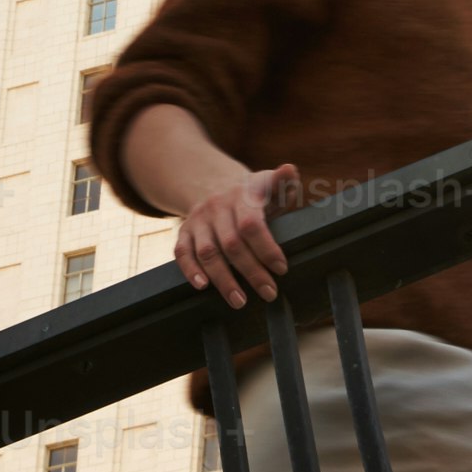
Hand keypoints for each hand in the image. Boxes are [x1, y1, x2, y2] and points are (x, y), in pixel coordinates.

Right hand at [172, 161, 305, 305]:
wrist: (214, 184)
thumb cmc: (253, 194)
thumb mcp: (270, 184)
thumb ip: (283, 181)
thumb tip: (289, 169)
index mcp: (242, 195)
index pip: (251, 225)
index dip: (266, 248)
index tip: (281, 269)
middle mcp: (217, 207)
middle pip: (232, 244)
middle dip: (252, 272)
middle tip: (269, 293)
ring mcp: (199, 220)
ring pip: (208, 252)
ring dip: (223, 280)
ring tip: (240, 302)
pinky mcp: (185, 232)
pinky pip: (182, 253)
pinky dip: (190, 271)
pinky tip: (202, 287)